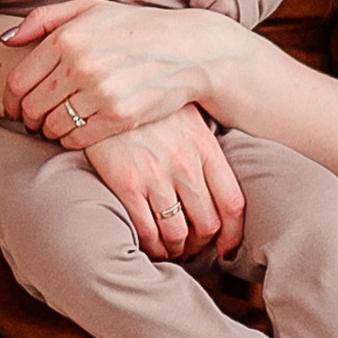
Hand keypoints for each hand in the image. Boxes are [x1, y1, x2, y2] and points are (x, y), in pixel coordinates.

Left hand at [0, 0, 232, 151]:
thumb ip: (43, 19)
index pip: (18, 82)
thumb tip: (6, 40)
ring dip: (48, 130)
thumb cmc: (134, 27)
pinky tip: (77, 129)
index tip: (14, 107)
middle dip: (27, 118)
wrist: (188, 49)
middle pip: (31, 108)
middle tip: (33, 119)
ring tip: (55, 124)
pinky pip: (76, 139)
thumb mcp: (89, 9)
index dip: (10, 100)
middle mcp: (79, 66)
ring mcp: (99, 93)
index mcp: (66, 38)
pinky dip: (70, 138)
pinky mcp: (118, 117)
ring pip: (52, 126)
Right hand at [88, 110, 247, 261]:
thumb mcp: (186, 117)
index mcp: (205, 146)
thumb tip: (216, 183)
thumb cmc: (148, 107)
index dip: (232, 233)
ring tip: (171, 249)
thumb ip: (204, 148)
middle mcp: (185, 163)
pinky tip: (150, 245)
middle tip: (192, 248)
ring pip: (177, 232)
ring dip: (176, 249)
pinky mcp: (126, 183)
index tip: (225, 246)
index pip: (232, 202)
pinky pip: (146, 230)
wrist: (105, 88)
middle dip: (201, 243)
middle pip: (207, 223)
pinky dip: (151, 246)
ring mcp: (155, 174)